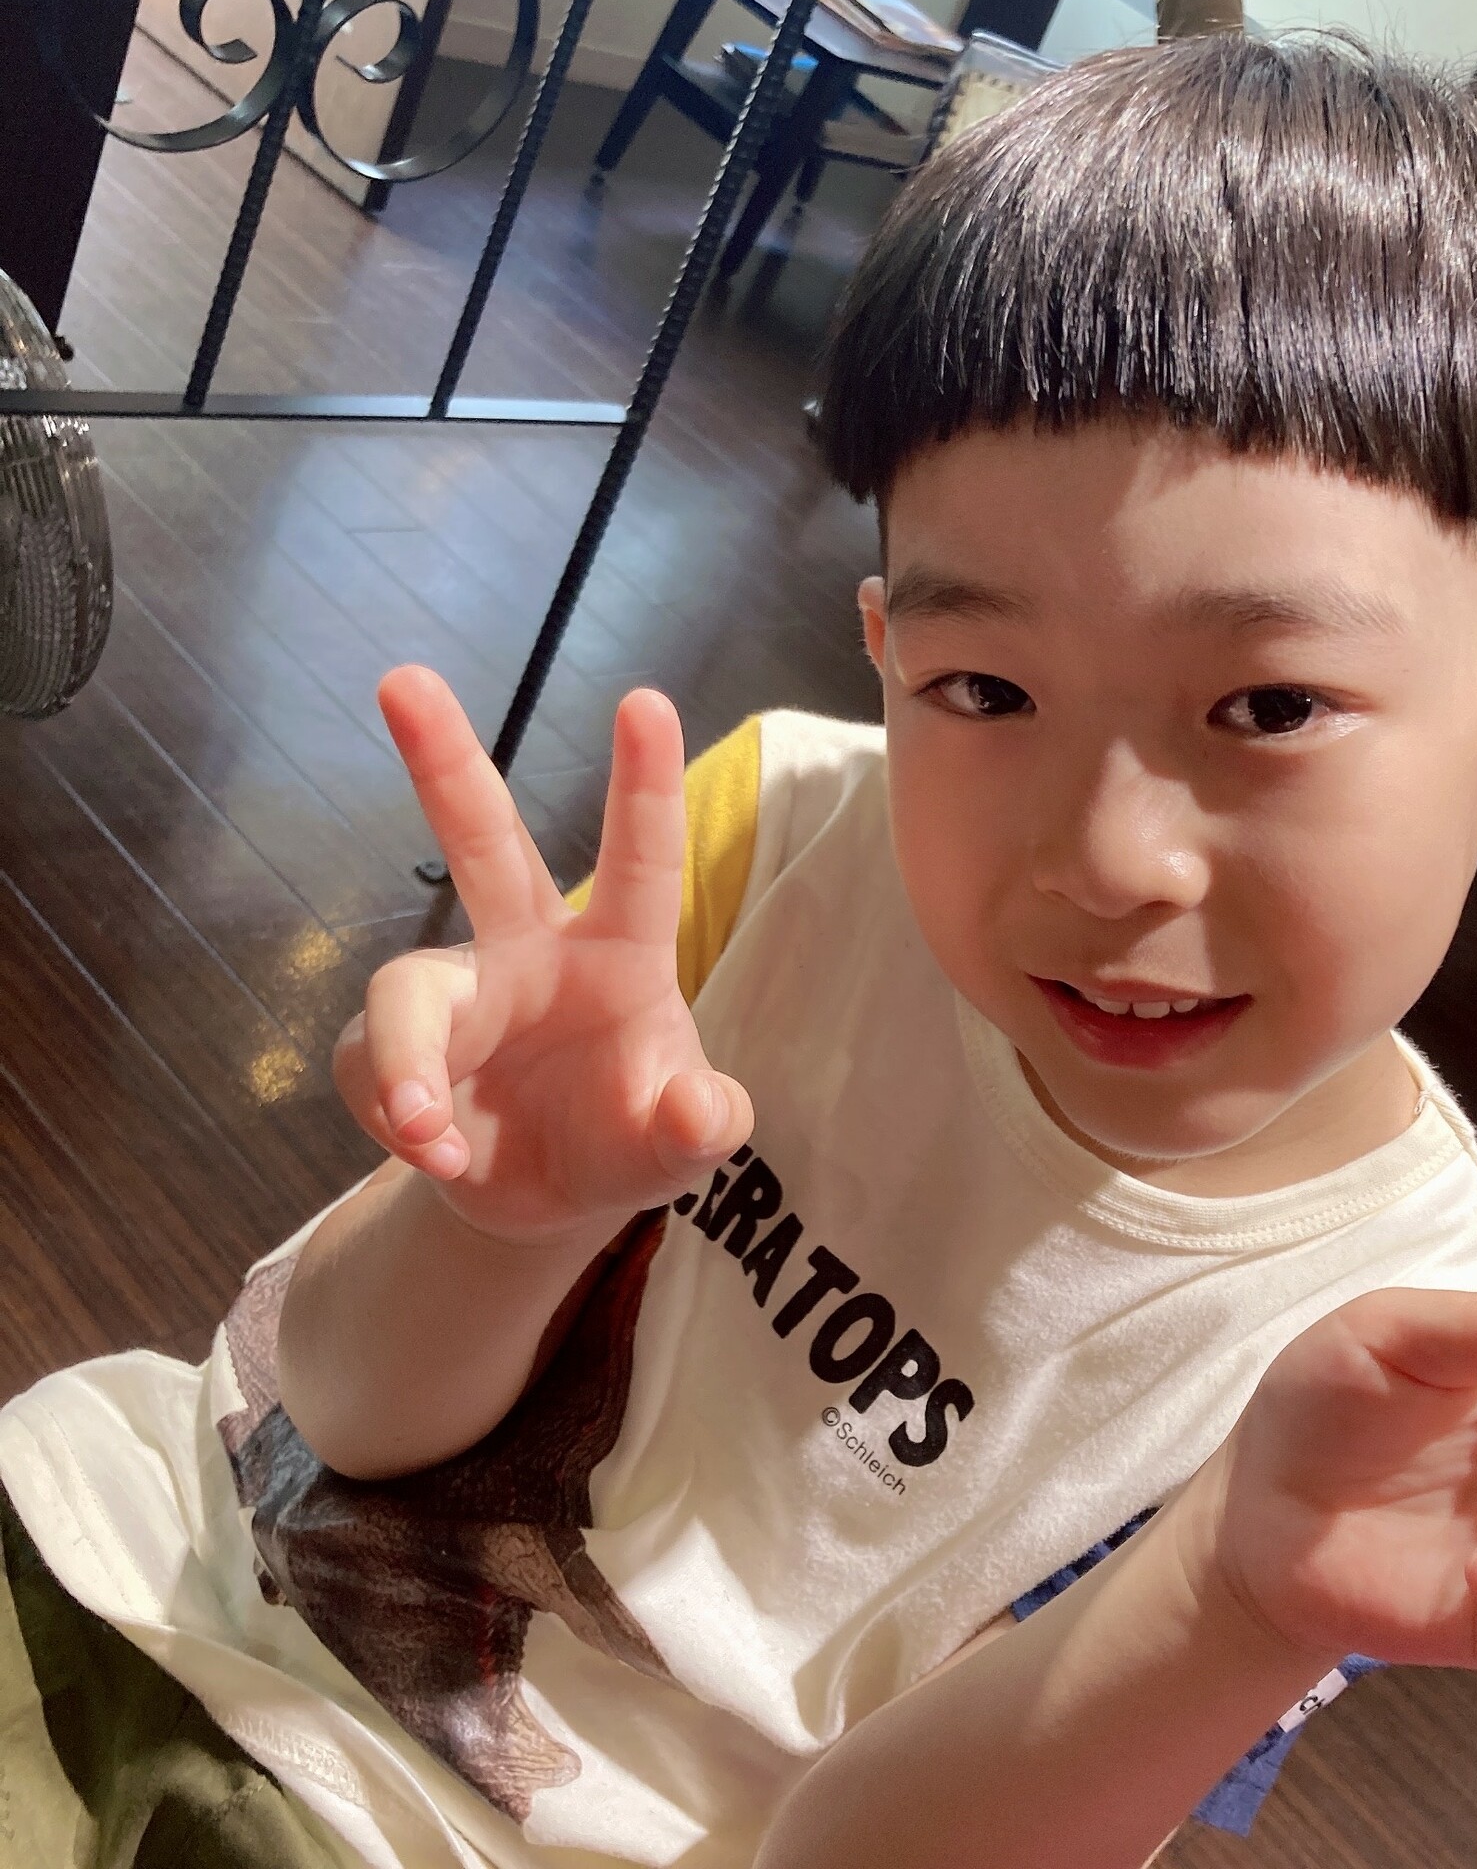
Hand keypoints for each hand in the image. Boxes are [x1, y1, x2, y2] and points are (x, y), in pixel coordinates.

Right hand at [330, 666, 752, 1245]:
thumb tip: (700, 1106)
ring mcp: (456, 997)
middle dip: (442, 759)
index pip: (639, 862)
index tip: (647, 699)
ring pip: (406, 988)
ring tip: (431, 1133)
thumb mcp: (677, 1148)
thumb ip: (701, 1126)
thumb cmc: (630, 1140)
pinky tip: (437, 1156)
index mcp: (619, 954)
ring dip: (408, 1062)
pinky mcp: (391, 1051)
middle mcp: (529, 952)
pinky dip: (401, 1123)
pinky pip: (374, 1070)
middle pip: (481, 841)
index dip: (644, 785)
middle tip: (403, 676)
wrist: (550, 1200)